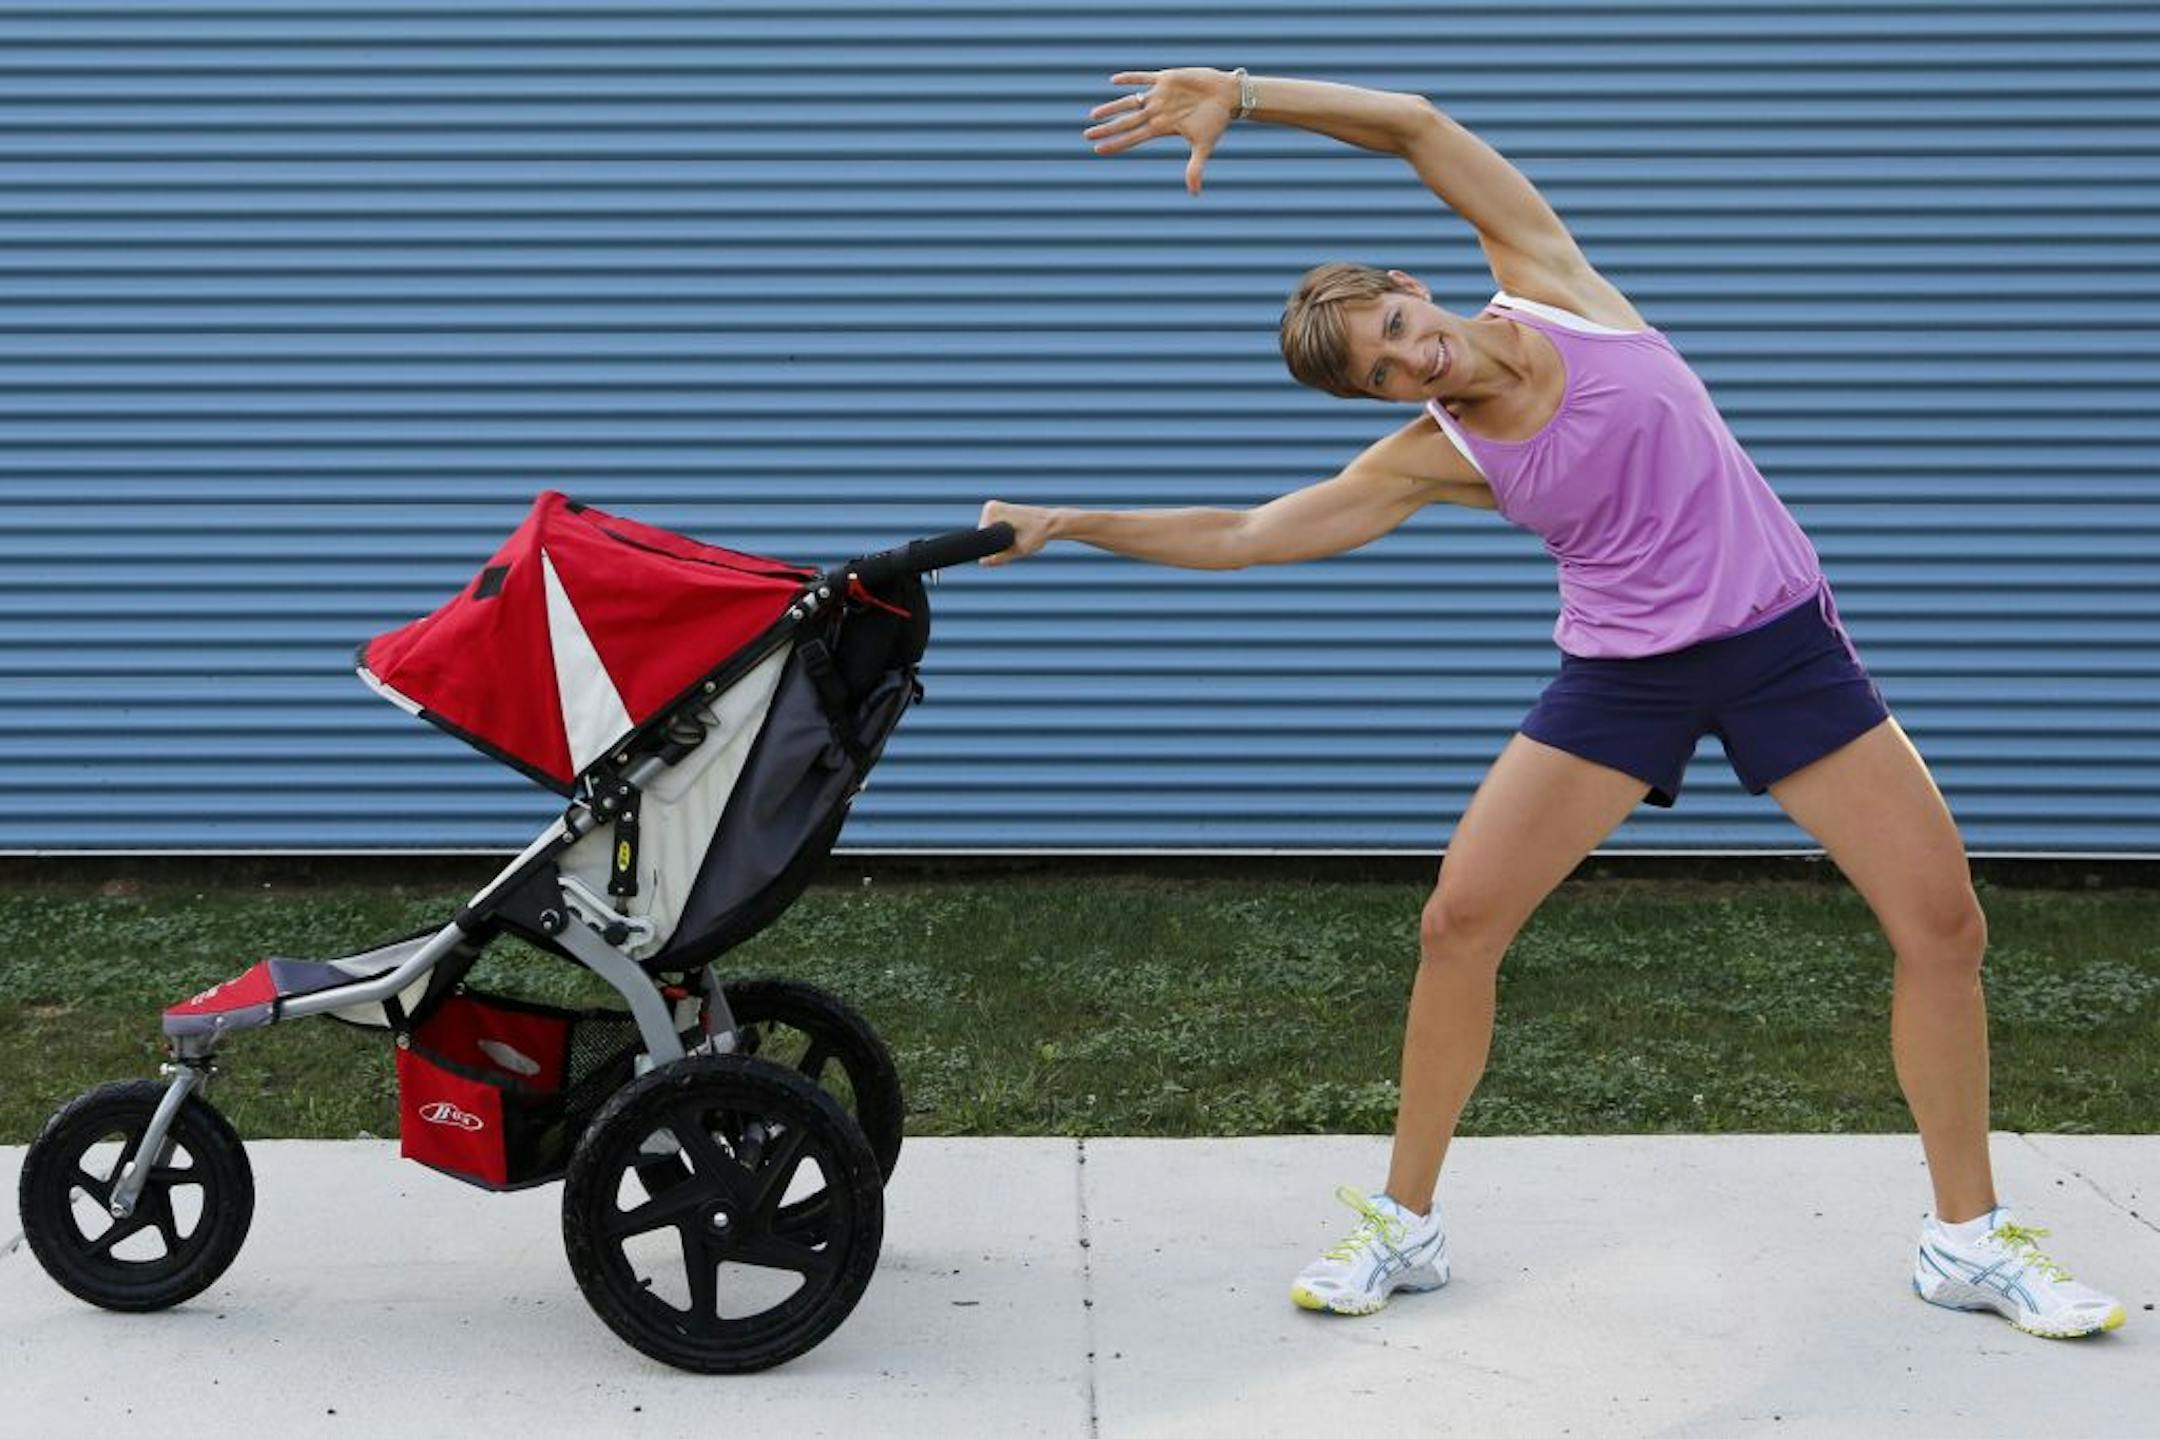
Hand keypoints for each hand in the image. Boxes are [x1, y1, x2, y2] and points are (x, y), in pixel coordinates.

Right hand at [977, 500, 1059, 565]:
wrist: (1051, 523)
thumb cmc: (1037, 534)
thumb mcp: (1019, 549)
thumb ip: (999, 557)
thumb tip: (982, 562)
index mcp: (992, 510)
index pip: (981, 538)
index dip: (991, 548)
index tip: (1010, 546)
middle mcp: (990, 507)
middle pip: (984, 537)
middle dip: (996, 545)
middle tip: (1016, 542)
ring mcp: (993, 509)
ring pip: (988, 535)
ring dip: (999, 542)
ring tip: (1017, 537)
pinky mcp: (999, 513)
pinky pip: (993, 531)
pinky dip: (1001, 537)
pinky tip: (1016, 534)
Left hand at [1083, 68, 1237, 194]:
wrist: (1227, 96)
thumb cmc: (1216, 121)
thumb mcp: (1204, 145)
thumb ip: (1195, 168)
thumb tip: (1194, 194)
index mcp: (1162, 128)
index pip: (1133, 138)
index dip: (1116, 144)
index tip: (1098, 150)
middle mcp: (1157, 112)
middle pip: (1126, 121)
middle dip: (1107, 128)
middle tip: (1086, 135)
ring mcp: (1159, 95)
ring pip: (1130, 101)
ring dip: (1112, 107)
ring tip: (1093, 114)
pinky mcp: (1167, 78)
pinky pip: (1144, 77)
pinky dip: (1130, 78)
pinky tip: (1114, 81)